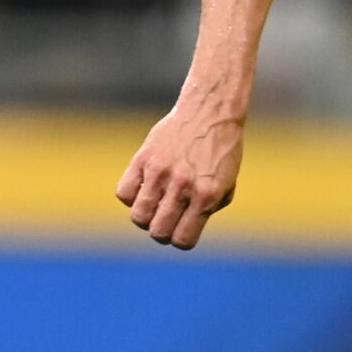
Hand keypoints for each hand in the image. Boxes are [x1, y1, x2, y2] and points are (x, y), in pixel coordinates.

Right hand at [117, 100, 244, 248]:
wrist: (210, 112)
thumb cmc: (221, 151)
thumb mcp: (227, 184)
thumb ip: (208, 209)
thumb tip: (181, 229)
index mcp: (207, 195)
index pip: (183, 240)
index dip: (180, 240)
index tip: (182, 229)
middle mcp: (183, 186)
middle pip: (158, 232)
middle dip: (161, 231)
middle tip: (166, 218)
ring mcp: (161, 172)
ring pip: (139, 216)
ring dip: (145, 216)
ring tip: (153, 204)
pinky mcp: (143, 159)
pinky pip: (124, 193)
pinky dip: (131, 196)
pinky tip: (143, 186)